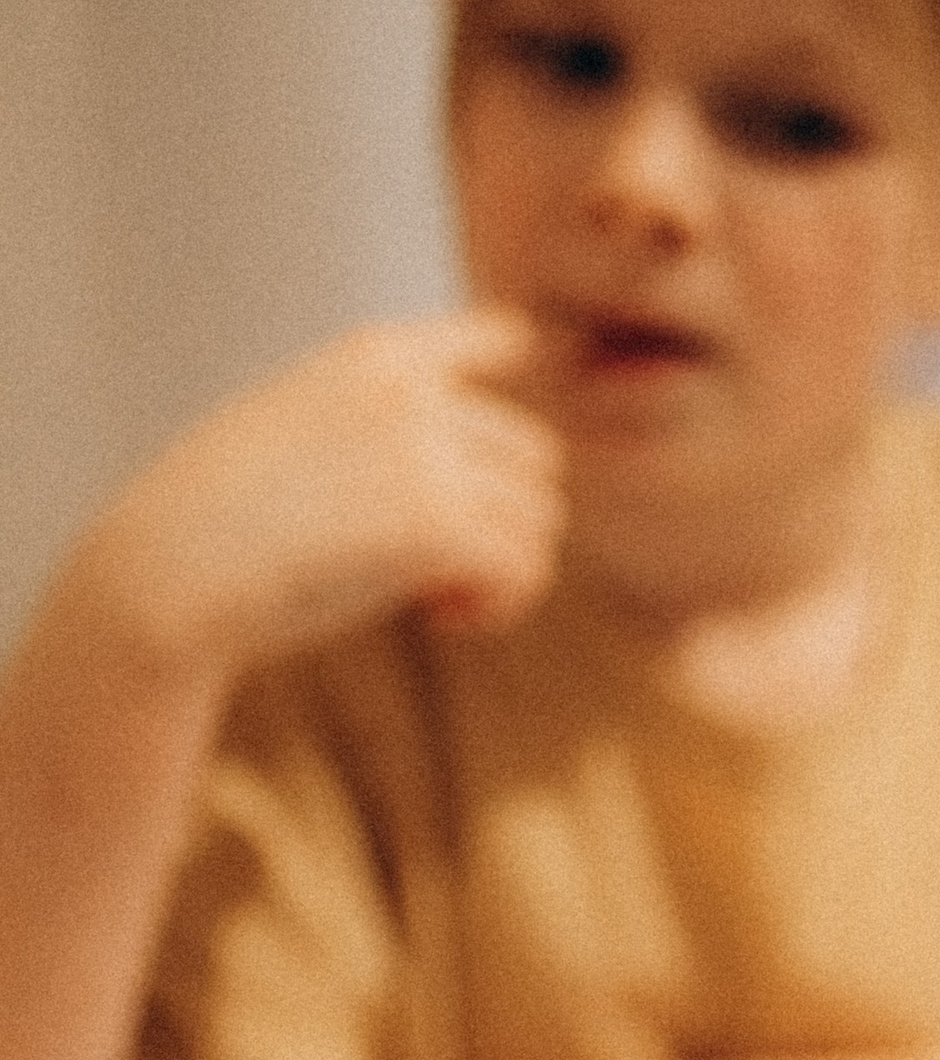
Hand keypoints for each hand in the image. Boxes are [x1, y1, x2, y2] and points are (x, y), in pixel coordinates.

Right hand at [83, 311, 563, 686]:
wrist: (175, 563)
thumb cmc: (226, 520)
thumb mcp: (302, 432)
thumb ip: (383, 430)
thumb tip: (473, 486)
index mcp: (375, 355)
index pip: (495, 337)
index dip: (523, 385)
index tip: (509, 434)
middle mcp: (412, 392)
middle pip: (536, 457)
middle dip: (505, 520)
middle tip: (443, 570)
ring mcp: (428, 452)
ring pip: (540, 519)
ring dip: (503, 572)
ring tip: (436, 600)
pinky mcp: (438, 523)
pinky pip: (524, 568)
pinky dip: (496, 606)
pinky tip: (439, 619)